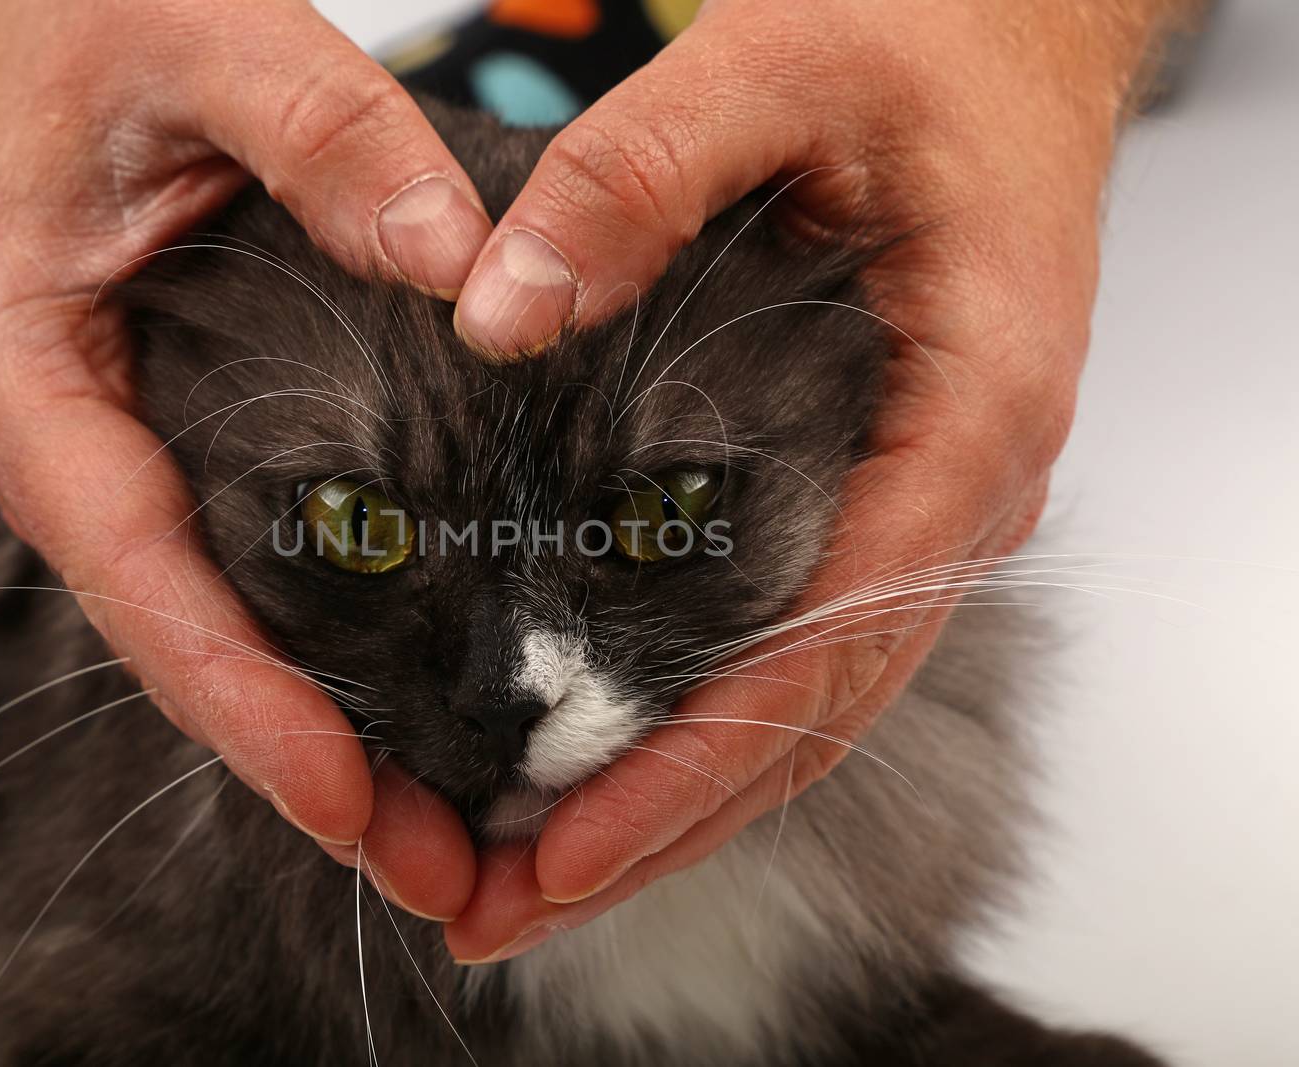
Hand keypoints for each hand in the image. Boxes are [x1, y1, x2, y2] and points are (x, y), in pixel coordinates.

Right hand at [0, 0, 496, 921]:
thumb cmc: (95, 12)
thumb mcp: (201, 35)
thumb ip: (322, 126)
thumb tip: (464, 264)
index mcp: (27, 377)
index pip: (137, 574)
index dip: (242, 699)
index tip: (347, 798)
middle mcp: (67, 439)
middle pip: (181, 644)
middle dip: (300, 768)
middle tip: (440, 872)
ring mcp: (121, 448)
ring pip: (216, 627)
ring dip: (323, 737)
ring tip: (446, 835)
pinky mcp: (180, 436)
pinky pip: (244, 569)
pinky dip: (324, 653)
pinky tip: (412, 707)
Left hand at [445, 0, 1181, 960]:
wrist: (1006, 32)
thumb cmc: (928, 45)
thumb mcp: (777, 63)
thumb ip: (638, 172)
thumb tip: (497, 306)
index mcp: (969, 415)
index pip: (831, 645)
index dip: (697, 763)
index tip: (571, 844)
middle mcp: (955, 490)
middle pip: (815, 720)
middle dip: (664, 828)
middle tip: (508, 909)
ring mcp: (917, 503)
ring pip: (808, 706)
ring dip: (676, 803)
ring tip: (534, 881)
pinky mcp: (869, 492)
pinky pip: (796, 644)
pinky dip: (702, 724)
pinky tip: (606, 763)